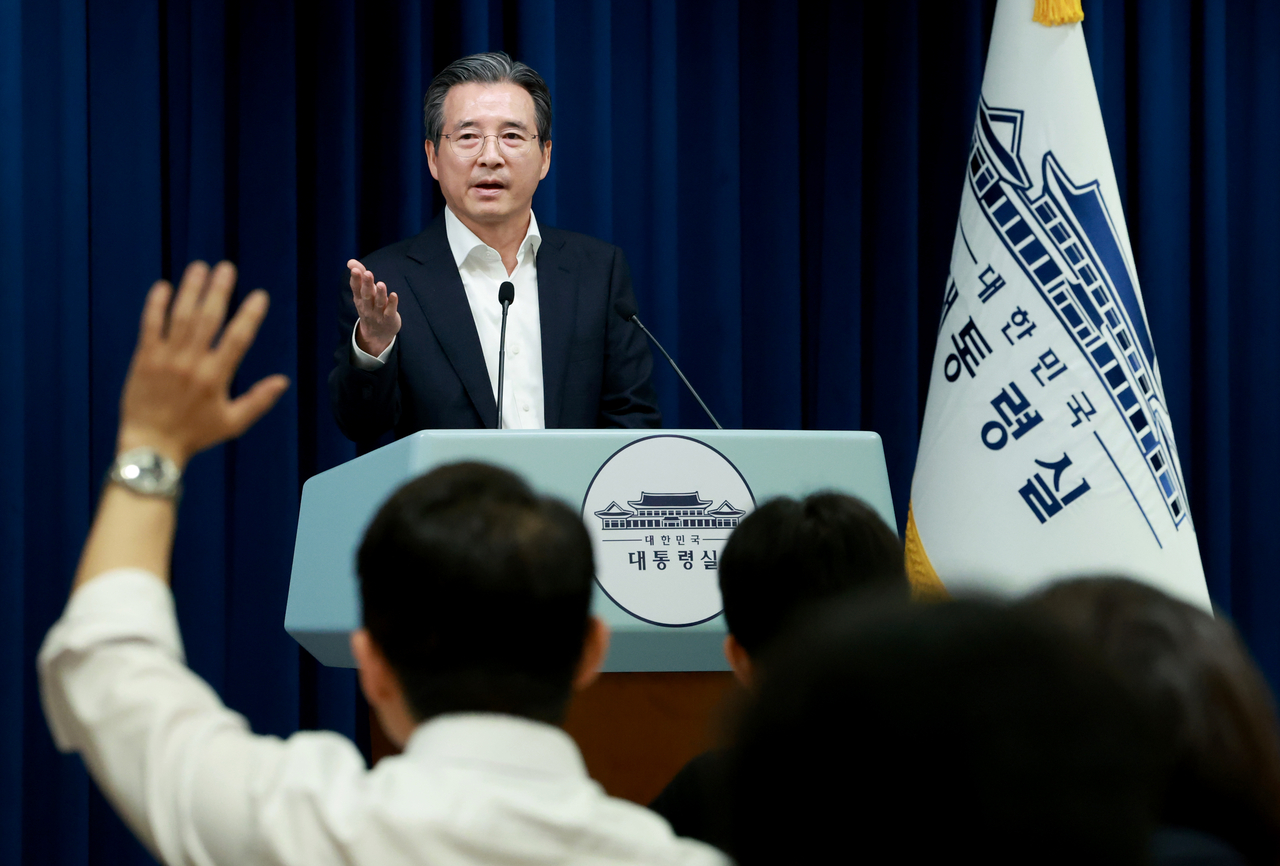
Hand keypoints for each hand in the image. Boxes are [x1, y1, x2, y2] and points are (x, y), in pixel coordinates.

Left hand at [117, 260, 289, 468]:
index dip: (249, 315)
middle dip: (218, 291)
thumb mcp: (233, 423)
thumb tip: (282, 381)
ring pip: (181, 316)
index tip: (259, 296)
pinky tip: (164, 287)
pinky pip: (150, 325)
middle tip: (226, 268)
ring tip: (199, 267)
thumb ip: (258, 400)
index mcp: (216, 378)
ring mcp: (166, 359)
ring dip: (191, 290)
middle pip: (208, 319)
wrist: (151, 446)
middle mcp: (192, 363)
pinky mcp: (144, 359)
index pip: (237, 339)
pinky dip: (156, 305)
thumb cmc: (194, 436)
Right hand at [349, 259, 400, 355]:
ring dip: (380, 293)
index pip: (356, 288)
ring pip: (379, 303)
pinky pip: (390, 311)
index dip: (356, 279)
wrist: (376, 334)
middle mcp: (367, 306)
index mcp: (360, 299)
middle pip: (367, 295)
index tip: (355, 269)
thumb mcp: (363, 293)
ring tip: (381, 284)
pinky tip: (394, 295)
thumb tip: (351, 261)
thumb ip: (360, 277)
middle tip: (367, 273)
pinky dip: (392, 303)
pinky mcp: (389, 319)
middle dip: (367, 284)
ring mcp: (378, 314)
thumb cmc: (370, 307)